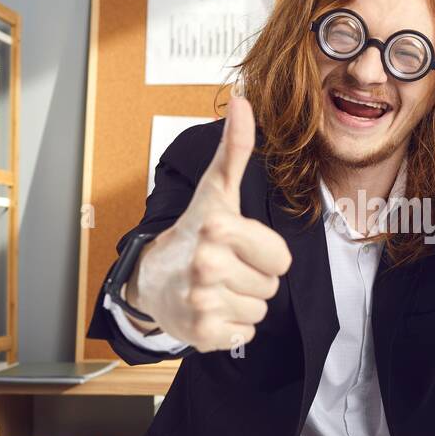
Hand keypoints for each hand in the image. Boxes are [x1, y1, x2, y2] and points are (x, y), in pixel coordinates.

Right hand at [128, 95, 291, 351]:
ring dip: (242, 300)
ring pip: (260, 310)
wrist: (152, 278)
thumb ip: (235, 149)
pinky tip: (210, 308)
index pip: (282, 258)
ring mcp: (202, 301)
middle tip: (224, 266)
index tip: (238, 245)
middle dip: (253, 277)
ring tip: (216, 286)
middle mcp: (207, 265)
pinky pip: (245, 332)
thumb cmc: (194, 232)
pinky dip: (232, 325)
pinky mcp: (201, 334)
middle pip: (272, 286)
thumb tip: (243, 101)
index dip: (265, 253)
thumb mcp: (218, 191)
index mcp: (218, 228)